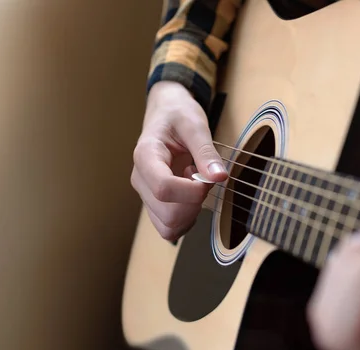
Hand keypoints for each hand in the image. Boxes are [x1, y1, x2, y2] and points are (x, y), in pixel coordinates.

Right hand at [131, 81, 227, 240]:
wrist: (166, 113)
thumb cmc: (177, 115)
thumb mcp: (195, 125)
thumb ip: (206, 152)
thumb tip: (219, 177)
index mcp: (145, 156)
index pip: (163, 188)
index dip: (192, 191)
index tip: (208, 178)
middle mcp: (140, 179)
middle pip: (167, 213)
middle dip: (194, 204)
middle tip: (203, 179)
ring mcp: (145, 194)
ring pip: (168, 226)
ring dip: (191, 214)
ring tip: (194, 186)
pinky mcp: (154, 203)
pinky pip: (169, 227)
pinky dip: (186, 219)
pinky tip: (190, 196)